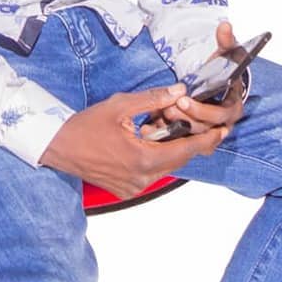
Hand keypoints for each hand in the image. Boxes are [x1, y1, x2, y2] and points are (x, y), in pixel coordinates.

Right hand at [39, 84, 229, 200]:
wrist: (58, 147)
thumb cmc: (85, 125)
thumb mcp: (120, 105)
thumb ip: (153, 99)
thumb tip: (180, 91)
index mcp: (144, 158)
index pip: (186, 150)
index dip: (207, 140)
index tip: (223, 131)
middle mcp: (142, 178)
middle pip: (178, 160)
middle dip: (192, 142)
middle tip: (206, 126)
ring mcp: (134, 187)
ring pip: (165, 166)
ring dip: (171, 149)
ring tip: (170, 127)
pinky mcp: (126, 190)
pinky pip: (151, 172)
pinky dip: (156, 157)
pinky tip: (150, 140)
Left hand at [138, 22, 244, 138]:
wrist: (214, 83)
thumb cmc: (220, 69)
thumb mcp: (224, 55)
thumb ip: (226, 41)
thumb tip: (225, 26)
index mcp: (233, 106)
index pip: (220, 114)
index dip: (202, 109)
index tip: (183, 99)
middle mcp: (224, 124)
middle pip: (204, 128)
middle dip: (184, 118)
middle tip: (166, 108)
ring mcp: (210, 133)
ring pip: (192, 137)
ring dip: (175, 127)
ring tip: (158, 115)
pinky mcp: (196, 138)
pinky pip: (182, 143)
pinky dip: (168, 135)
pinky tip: (153, 127)